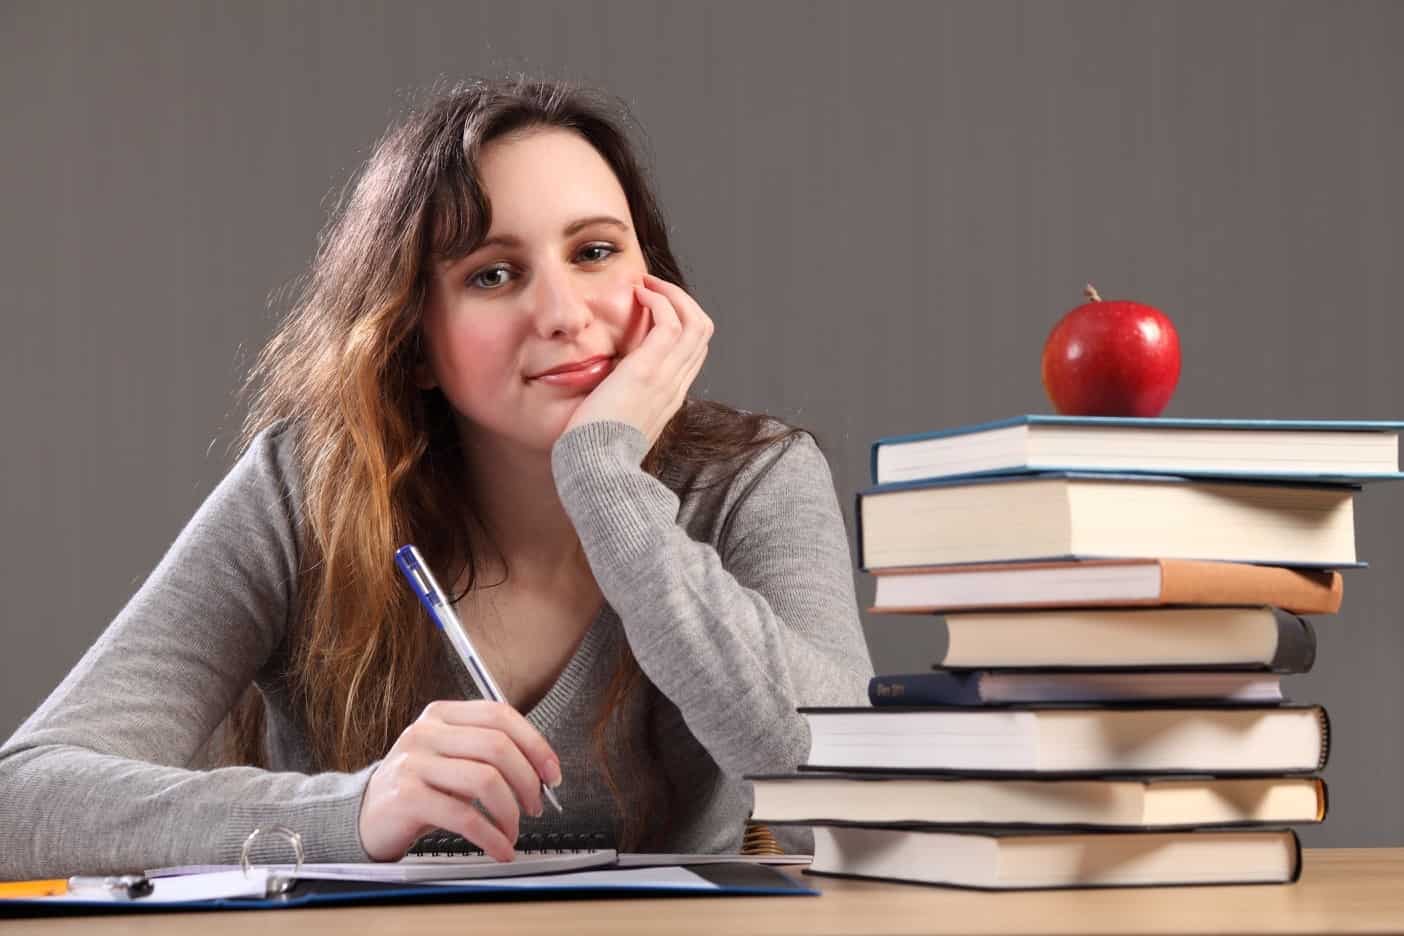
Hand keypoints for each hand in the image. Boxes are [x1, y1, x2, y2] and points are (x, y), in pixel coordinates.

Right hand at [357, 700, 561, 861]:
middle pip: (497, 747)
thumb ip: (488, 754)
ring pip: (485, 780)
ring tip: (513, 831)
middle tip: (535, 807)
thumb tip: (541, 772)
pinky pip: (464, 816)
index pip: (500, 715)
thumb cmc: (418, 788)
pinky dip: (491, 837)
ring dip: (510, 813)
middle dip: (527, 782)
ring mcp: (413, 762)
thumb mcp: (451, 759)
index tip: (552, 774)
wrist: (364, 817)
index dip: (535, 744)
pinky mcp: (407, 797)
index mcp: (442, 714)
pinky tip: (500, 848)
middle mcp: (426, 732)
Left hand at [564, 272, 713, 447]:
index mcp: (669, 399)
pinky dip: (660, 299)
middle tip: (652, 288)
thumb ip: (620, 405)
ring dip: (672, 294)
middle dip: (681, 302)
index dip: (679, 323)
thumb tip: (605, 391)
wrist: (596, 470)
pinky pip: (670, 322)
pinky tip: (637, 293)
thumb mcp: (616, 425)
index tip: (652, 309)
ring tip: (646, 284)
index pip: (692, 352)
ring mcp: (666, 378)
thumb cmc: (595, 453)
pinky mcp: (649, 370)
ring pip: (695, 322)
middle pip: (702, 333)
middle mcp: (675, 387)